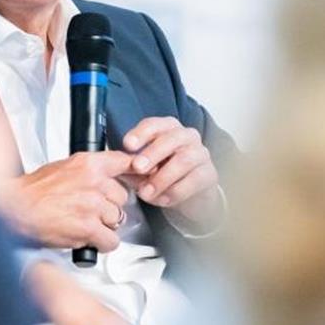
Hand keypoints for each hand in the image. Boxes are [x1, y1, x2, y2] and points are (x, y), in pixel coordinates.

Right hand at [0, 151, 132, 251]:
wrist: (14, 209)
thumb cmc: (32, 192)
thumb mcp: (61, 167)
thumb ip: (87, 170)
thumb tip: (105, 175)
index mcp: (87, 163)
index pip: (124, 162)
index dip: (132, 173)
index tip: (138, 177)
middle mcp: (93, 182)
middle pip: (122, 197)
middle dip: (109, 206)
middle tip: (91, 210)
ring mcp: (92, 205)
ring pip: (117, 219)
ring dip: (104, 226)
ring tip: (84, 224)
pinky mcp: (89, 228)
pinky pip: (111, 240)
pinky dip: (102, 244)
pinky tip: (89, 239)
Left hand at [122, 116, 222, 230]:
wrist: (191, 195)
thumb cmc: (164, 173)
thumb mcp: (145, 168)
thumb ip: (132, 166)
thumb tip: (114, 167)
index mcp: (168, 129)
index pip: (154, 124)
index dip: (141, 133)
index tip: (127, 145)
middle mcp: (187, 136)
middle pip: (171, 139)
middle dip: (152, 153)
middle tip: (137, 168)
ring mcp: (201, 154)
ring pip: (183, 160)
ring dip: (162, 177)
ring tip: (146, 193)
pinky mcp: (209, 174)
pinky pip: (194, 180)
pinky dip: (175, 192)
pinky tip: (163, 200)